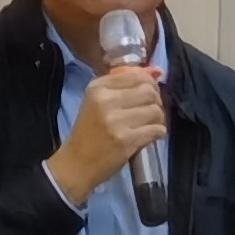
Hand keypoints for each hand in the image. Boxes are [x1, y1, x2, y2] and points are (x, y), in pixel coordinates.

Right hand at [47, 63, 166, 206]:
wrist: (75, 164)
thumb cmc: (89, 132)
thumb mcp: (98, 102)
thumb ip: (126, 86)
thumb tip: (158, 71)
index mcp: (97, 88)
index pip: (136, 75)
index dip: (149, 84)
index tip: (148, 94)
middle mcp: (105, 100)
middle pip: (149, 91)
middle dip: (156, 101)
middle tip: (150, 112)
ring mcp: (116, 121)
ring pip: (155, 110)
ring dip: (158, 119)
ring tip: (150, 125)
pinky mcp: (126, 140)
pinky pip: (156, 129)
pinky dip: (158, 132)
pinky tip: (150, 135)